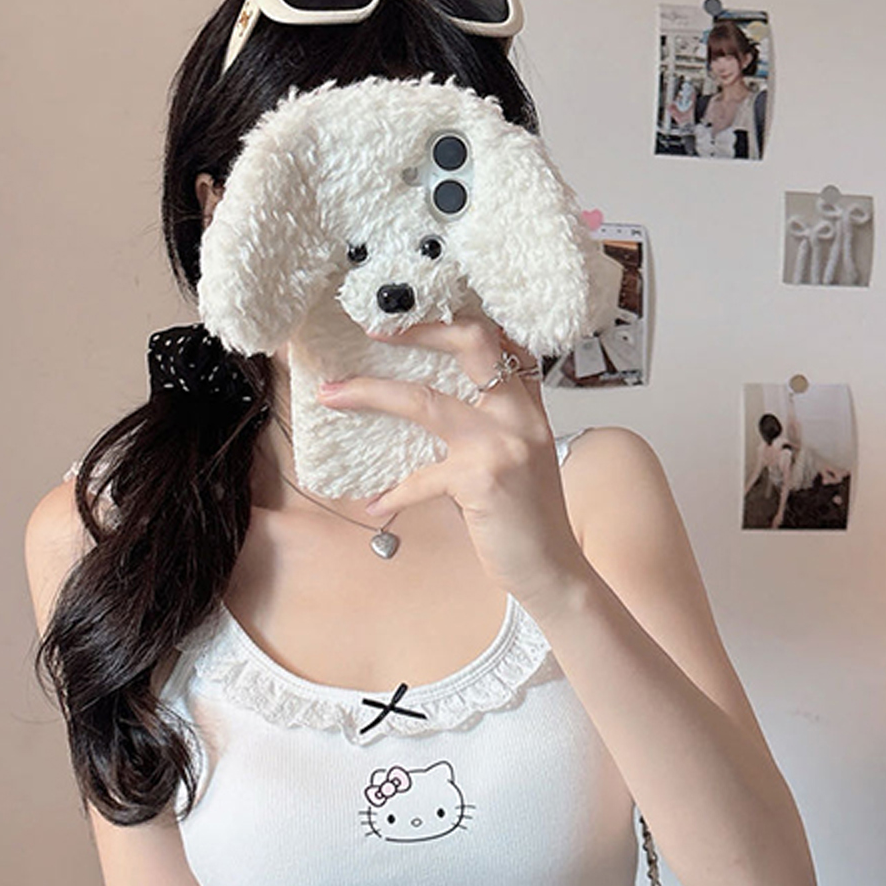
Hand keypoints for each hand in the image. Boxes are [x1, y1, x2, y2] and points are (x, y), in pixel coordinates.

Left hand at [316, 312, 590, 609]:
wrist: (553, 570)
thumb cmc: (528, 521)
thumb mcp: (519, 461)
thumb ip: (487, 430)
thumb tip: (426, 412)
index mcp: (529, 408)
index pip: (502, 341)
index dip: (456, 320)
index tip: (412, 316)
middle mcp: (520, 416)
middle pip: (471, 342)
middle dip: (417, 330)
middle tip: (373, 331)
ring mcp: (502, 445)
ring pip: (425, 400)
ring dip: (369, 393)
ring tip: (332, 394)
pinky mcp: (482, 480)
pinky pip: (419, 478)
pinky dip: (392, 492)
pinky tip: (374, 504)